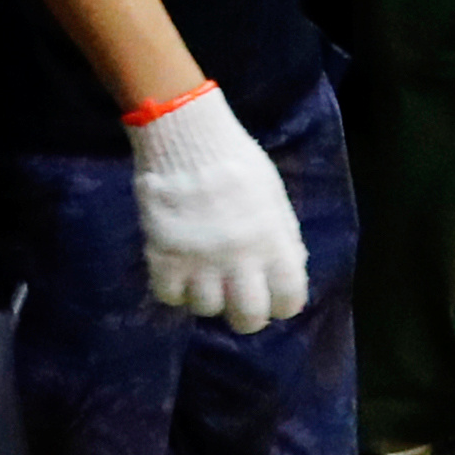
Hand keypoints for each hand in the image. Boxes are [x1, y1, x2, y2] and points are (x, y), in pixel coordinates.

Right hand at [126, 85, 307, 330]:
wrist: (185, 135)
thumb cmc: (235, 160)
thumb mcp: (274, 196)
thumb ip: (283, 235)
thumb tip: (291, 267)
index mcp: (273, 242)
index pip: (290, 299)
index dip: (282, 303)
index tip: (272, 296)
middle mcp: (239, 258)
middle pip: (248, 319)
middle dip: (245, 314)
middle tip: (236, 299)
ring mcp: (199, 259)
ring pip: (206, 309)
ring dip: (207, 296)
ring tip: (202, 275)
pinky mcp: (163, 254)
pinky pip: (169, 296)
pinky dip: (174, 289)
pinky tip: (177, 270)